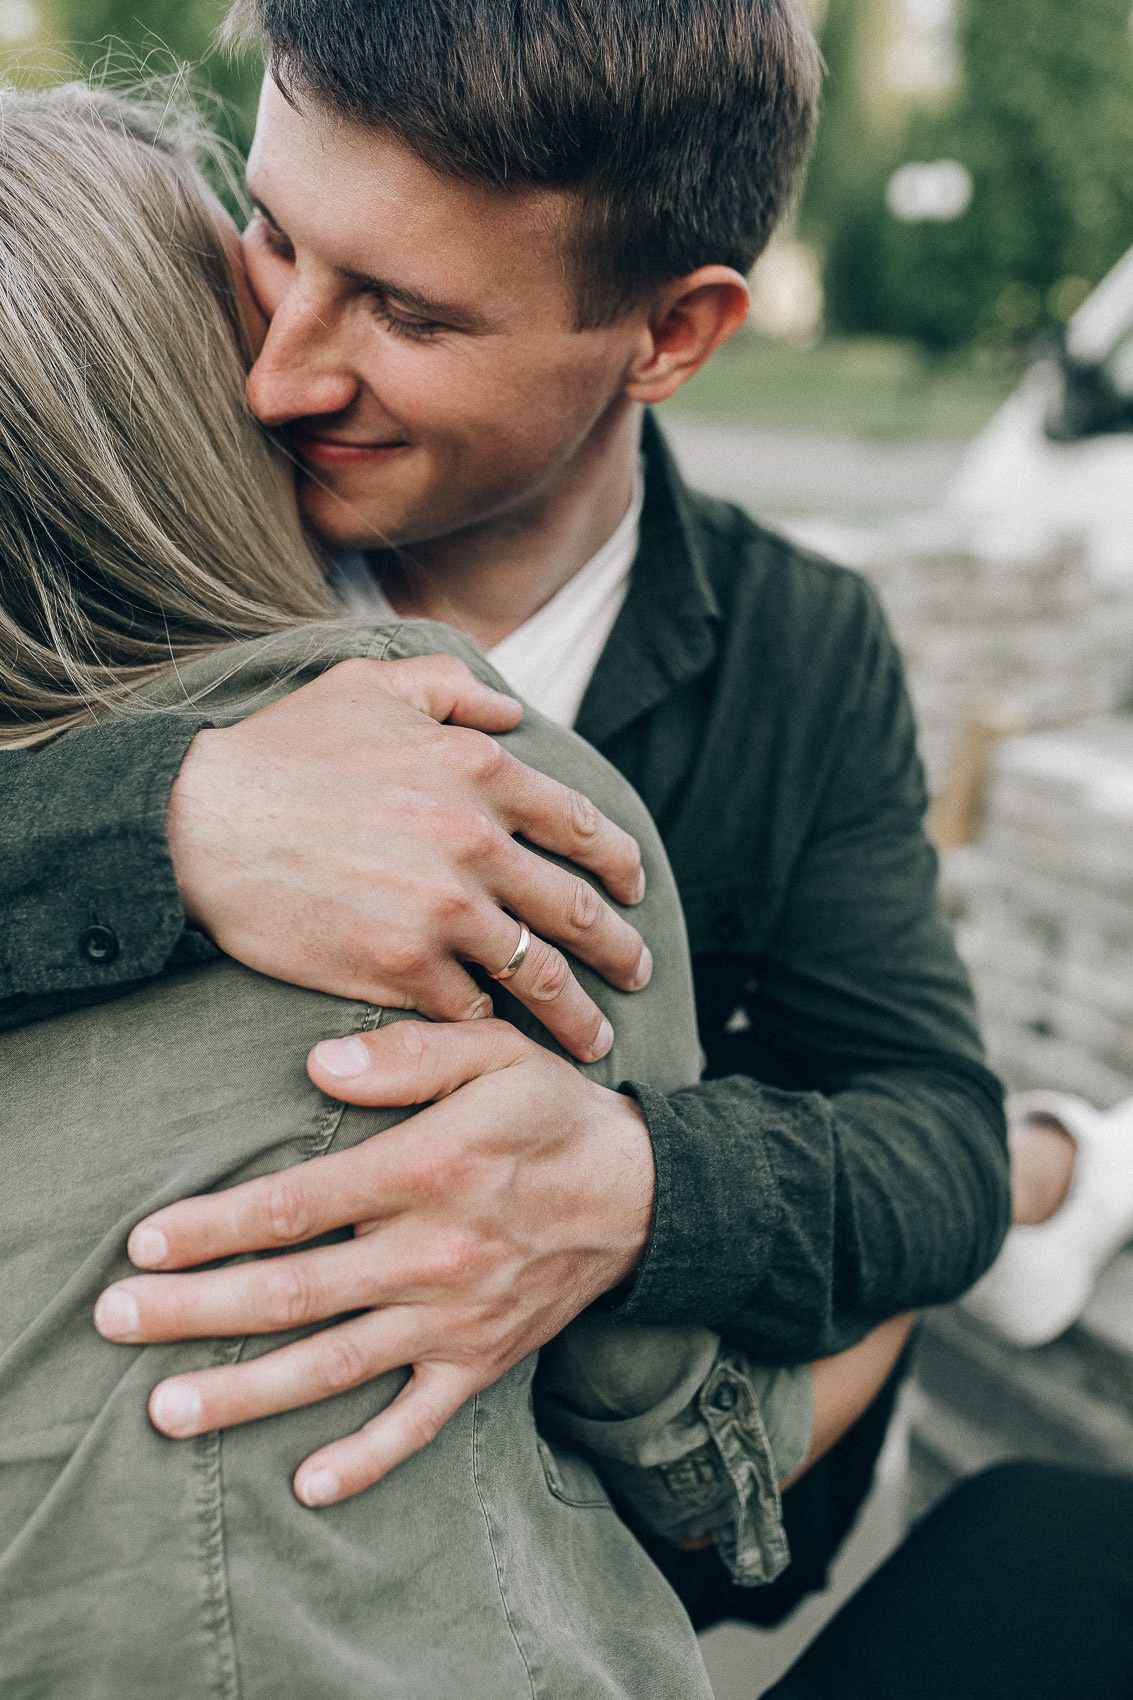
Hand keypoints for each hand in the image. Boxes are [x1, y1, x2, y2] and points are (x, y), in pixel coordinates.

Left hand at [94, 1019, 655, 1506]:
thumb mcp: (494, 1053)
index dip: (217, 1225)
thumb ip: (407, 1054)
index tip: (148, 1239)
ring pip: (335, 1365)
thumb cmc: (551, 1112)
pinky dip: (365, 1459)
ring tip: (167, 1411)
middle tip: (116, 1319)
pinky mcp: (482, 1363)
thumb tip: (317, 1065)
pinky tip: (306, 1486)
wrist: (642, 1193)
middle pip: (295, 1293)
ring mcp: (456, 1319)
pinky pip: (417, 1423)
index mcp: (429, 1170)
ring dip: (246, 1393)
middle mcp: (434, 1253)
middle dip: (196, 1311)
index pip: (299, 1205)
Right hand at [167, 654, 650, 1061]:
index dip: (619, 865)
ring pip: (540, 974)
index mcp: (480, 772)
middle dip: (619, 949)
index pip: (582, 827)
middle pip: (577, 911)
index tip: (633, 891)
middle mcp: (477, 843)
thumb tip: (512, 710)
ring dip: (576, 1012)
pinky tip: (501, 1037)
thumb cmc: (278, 750)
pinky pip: (472, 1009)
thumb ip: (452, 689)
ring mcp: (444, 912)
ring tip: (596, 1037)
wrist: (197, 823)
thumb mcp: (369, 686)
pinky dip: (492, 1025)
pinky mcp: (403, 970)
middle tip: (638, 972)